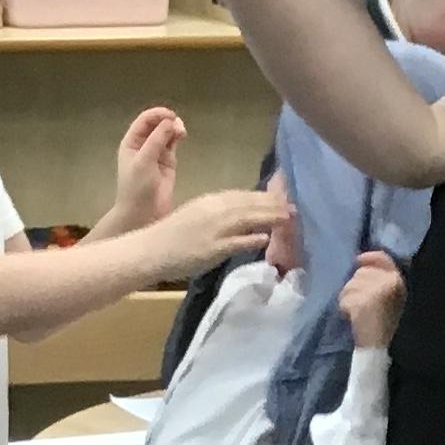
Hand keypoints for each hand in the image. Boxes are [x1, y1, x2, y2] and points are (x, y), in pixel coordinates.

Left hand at [112, 105, 182, 228]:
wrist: (143, 215)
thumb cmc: (137, 188)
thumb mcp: (144, 161)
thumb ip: (157, 139)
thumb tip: (171, 121)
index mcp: (131, 143)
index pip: (144, 121)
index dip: (157, 114)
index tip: (170, 115)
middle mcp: (143, 145)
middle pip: (156, 124)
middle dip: (167, 121)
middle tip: (177, 126)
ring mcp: (156, 153)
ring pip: (166, 133)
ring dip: (174, 128)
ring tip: (181, 132)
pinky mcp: (167, 162)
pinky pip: (172, 144)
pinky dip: (177, 137)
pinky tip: (182, 135)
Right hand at [148, 181, 282, 280]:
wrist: (151, 249)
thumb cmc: (171, 236)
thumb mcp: (195, 216)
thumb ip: (217, 215)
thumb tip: (239, 217)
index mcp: (211, 200)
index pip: (243, 195)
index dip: (264, 196)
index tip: (281, 196)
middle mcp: (215, 210)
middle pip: (249, 203)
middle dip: (273, 204)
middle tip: (293, 204)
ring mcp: (215, 229)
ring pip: (247, 218)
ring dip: (269, 217)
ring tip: (288, 217)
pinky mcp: (213, 248)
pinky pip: (236, 242)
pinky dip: (252, 239)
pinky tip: (266, 238)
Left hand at [339, 248, 404, 350]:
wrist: (379, 349)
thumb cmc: (383, 325)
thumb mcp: (389, 297)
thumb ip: (379, 278)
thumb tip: (360, 261)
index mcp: (398, 282)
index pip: (383, 259)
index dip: (369, 258)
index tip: (358, 260)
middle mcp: (390, 283)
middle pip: (361, 273)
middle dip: (355, 287)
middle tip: (360, 305)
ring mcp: (376, 292)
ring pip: (350, 285)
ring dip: (348, 298)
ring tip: (356, 313)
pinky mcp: (363, 303)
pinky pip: (344, 298)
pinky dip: (344, 308)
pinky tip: (351, 318)